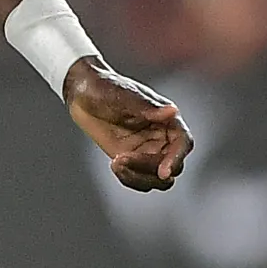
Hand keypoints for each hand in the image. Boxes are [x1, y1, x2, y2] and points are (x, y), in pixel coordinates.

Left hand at [66, 59, 190, 191]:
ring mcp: (148, 151)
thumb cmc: (106, 87)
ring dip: (138, 177)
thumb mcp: (124, 96)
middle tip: (122, 159)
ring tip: (116, 163)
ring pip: (157, 179)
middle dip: (149, 168)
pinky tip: (114, 165)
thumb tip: (172, 111)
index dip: (177, 158)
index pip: (183, 143)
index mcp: (167, 119)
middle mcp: (162, 137)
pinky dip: (129, 178)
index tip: (164, 172)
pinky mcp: (131, 160)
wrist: (83, 93)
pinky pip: (139, 179)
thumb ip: (147, 107)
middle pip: (171, 166)